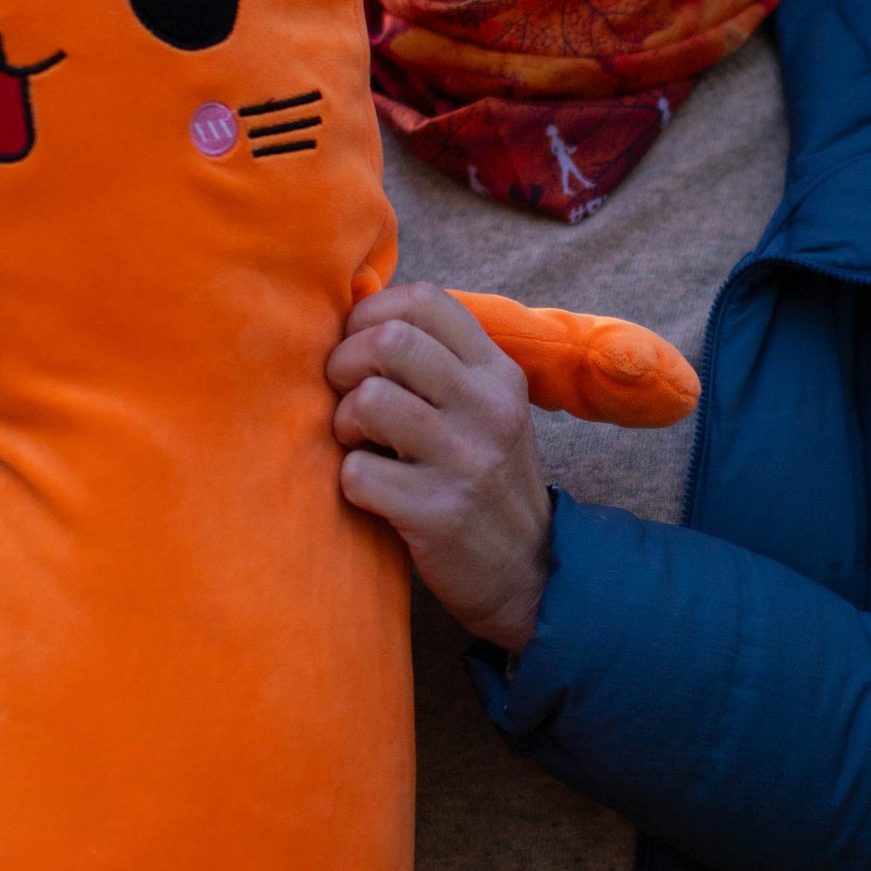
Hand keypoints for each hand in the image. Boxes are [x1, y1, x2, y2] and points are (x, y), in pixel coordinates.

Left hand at [326, 283, 550, 654]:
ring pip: (369, 401)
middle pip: (390, 341)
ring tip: (358, 444)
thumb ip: (439, 362)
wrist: (527, 571)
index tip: (356, 344)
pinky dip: (349, 482)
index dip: (371, 313)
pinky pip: (357, 473)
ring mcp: (467, 459)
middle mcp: (488, 407)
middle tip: (345, 395)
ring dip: (343, 423)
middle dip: (345, 363)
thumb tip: (357, 312)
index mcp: (497, 372)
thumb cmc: (484, 478)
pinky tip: (371, 492)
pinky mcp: (438, 512)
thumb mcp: (485, 408)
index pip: (425, 299)